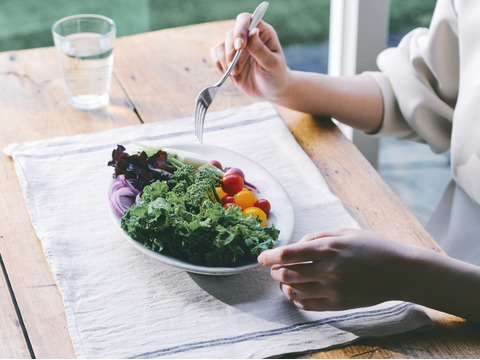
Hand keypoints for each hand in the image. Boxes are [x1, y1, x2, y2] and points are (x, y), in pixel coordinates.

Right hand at [210, 13, 289, 100]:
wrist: (271, 92)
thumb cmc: (276, 76)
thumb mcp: (271, 64)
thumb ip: (260, 49)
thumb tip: (252, 31)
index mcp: (263, 33)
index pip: (246, 19)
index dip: (240, 30)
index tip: (239, 47)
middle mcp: (248, 37)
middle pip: (230, 34)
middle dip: (231, 53)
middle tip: (237, 70)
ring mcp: (238, 48)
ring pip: (221, 45)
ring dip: (225, 62)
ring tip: (236, 75)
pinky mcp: (229, 58)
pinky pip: (216, 54)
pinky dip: (220, 66)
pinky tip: (231, 77)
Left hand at [257, 229, 412, 310]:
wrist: (400, 272)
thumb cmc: (372, 247)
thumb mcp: (344, 232)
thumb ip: (316, 237)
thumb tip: (294, 246)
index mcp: (329, 248)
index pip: (288, 254)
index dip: (269, 256)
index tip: (260, 257)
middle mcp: (329, 270)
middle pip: (286, 275)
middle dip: (274, 271)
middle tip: (273, 268)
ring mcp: (334, 290)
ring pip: (294, 291)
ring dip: (283, 285)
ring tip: (284, 280)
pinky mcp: (339, 304)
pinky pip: (307, 305)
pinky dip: (296, 298)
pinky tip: (297, 291)